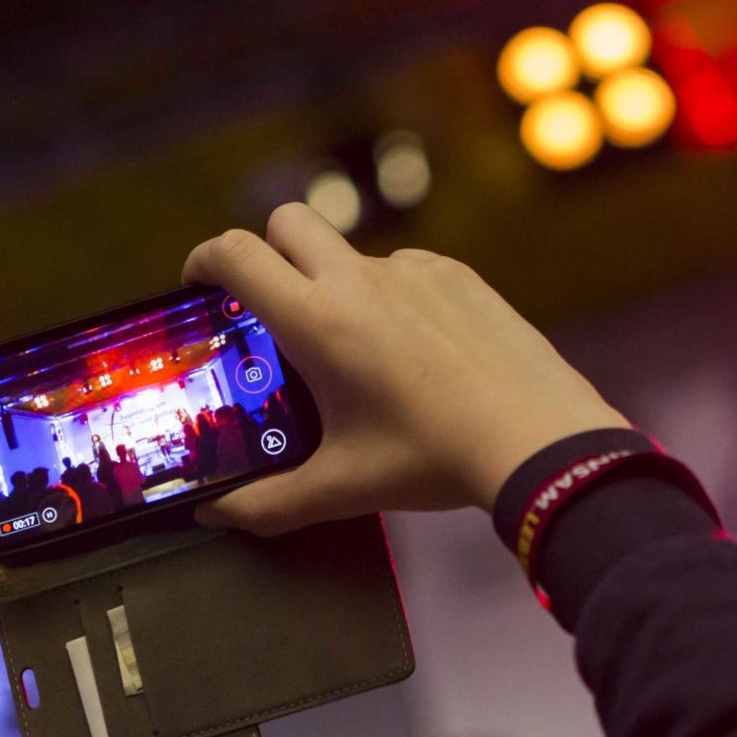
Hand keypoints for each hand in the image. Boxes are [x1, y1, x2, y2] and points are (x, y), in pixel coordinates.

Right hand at [183, 203, 628, 533]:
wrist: (537, 439)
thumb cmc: (435, 460)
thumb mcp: (343, 488)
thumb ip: (269, 504)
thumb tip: (219, 515)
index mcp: (317, 320)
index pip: (235, 253)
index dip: (204, 260)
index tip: (200, 283)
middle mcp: (361, 280)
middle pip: (289, 221)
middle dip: (267, 249)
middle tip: (268, 302)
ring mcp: (415, 271)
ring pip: (354, 251)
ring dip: (337, 280)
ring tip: (355, 348)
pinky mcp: (460, 277)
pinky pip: (409, 269)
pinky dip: (395, 296)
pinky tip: (415, 351)